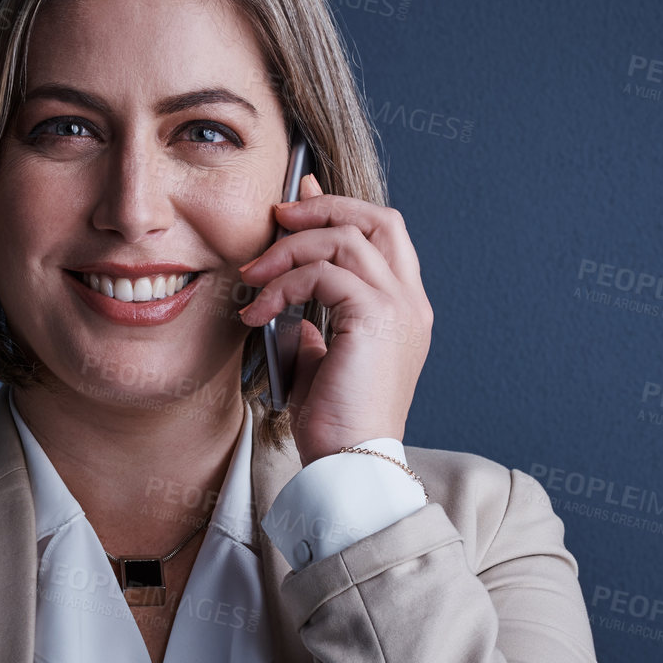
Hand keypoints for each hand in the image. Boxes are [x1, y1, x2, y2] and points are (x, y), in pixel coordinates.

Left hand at [236, 173, 432, 465]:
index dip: (340, 208)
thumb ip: (317, 323)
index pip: (382, 234)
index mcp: (404, 310)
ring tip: (252, 277)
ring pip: (344, 239)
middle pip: (376, 219)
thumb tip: (292, 294)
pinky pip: (323, 273)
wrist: (350, 464)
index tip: (297, 198)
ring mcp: (399, 308)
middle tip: (277, 216)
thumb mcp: (323, 360)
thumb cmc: (335, 423)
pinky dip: (284, 284)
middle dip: (323, 207)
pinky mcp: (376, 318)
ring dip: (289, 249)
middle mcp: (410, 303)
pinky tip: (258, 310)